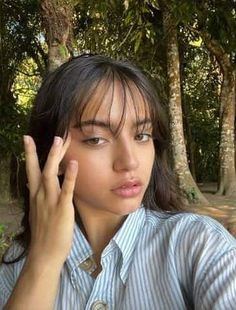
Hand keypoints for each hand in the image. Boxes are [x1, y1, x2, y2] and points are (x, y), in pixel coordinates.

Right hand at [24, 134, 77, 265]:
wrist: (45, 253)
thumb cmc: (44, 234)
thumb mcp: (38, 212)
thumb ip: (39, 197)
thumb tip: (36, 186)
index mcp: (35, 196)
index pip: (31, 171)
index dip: (30, 154)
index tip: (28, 139)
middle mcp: (40, 195)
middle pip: (39, 168)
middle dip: (40, 151)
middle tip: (45, 134)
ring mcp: (50, 200)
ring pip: (50, 174)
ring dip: (54, 156)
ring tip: (59, 140)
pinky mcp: (62, 208)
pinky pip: (66, 189)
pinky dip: (69, 176)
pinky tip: (73, 163)